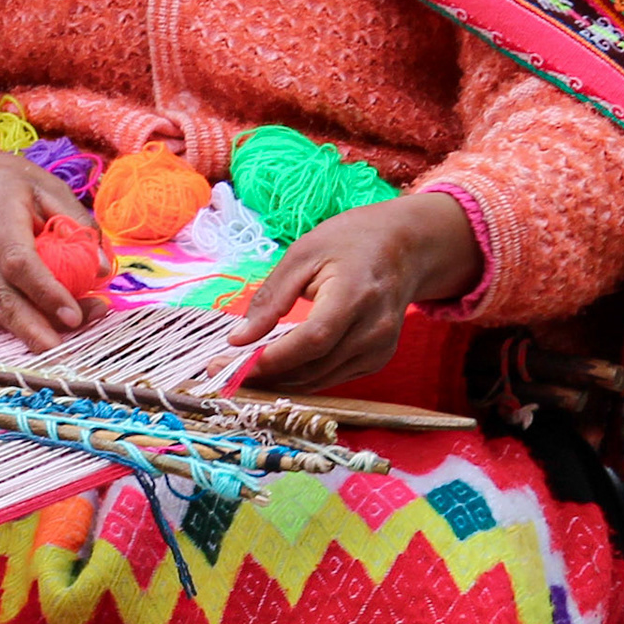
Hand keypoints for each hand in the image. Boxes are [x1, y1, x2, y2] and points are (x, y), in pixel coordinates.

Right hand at [0, 130, 104, 351]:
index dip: (46, 292)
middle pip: (2, 297)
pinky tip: (41, 316)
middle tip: (67, 349)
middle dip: (36, 328)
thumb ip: (78, 223)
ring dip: (36, 328)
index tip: (75, 316)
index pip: (17, 261)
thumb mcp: (48, 188)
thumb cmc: (9, 186)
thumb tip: (100, 269)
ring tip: (74, 325)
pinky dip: (17, 323)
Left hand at [228, 192, 480, 390]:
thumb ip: (270, 298)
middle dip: (264, 374)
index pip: (313, 339)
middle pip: (314, 367)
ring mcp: (379, 348)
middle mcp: (374, 329)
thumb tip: (238, 340)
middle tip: (220, 370)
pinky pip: (332, 377)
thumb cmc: (348, 242)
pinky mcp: (377, 359)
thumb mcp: (302, 255)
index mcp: (355, 295)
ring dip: (278, 381)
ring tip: (239, 371)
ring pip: (320, 380)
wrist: (403, 248)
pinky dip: (300, 377)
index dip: (273, 357)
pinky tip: (274, 367)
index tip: (231, 361)